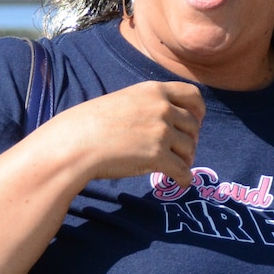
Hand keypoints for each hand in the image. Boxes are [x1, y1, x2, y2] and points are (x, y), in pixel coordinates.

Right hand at [40, 80, 204, 186]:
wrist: (76, 143)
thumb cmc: (90, 124)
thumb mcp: (123, 101)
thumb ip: (147, 106)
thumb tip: (165, 121)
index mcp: (154, 90)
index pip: (193, 95)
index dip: (198, 111)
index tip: (195, 121)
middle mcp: (162, 108)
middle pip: (193, 125)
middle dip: (191, 139)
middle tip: (183, 150)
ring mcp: (162, 132)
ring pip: (190, 148)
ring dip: (186, 159)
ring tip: (177, 166)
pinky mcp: (158, 156)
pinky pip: (183, 170)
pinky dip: (184, 178)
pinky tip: (180, 182)